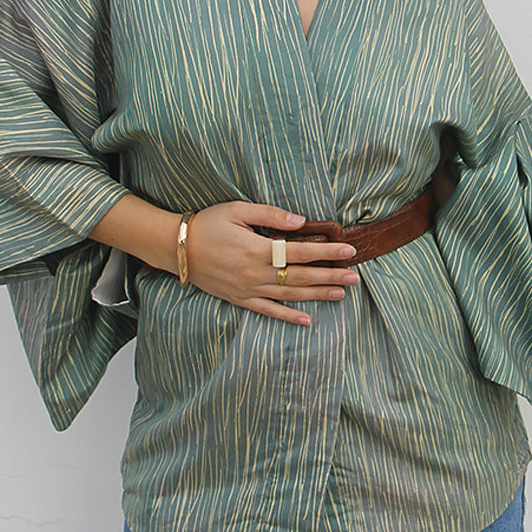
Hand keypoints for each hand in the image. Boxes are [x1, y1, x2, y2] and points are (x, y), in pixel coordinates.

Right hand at [186, 202, 359, 325]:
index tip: (349, 251)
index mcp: (258, 249)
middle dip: (330, 277)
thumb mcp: (237, 210)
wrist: (177, 248)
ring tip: (340, 294)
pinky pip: (268, 311)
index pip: (301, 252)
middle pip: (301, 277)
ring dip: (317, 295)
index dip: (327, 252)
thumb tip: (301, 221)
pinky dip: (288, 317)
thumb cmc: (208, 224)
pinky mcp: (240, 299)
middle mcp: (256, 273)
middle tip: (355, 278)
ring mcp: (248, 289)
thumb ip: (270, 215)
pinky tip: (306, 320)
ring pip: (290, 295)